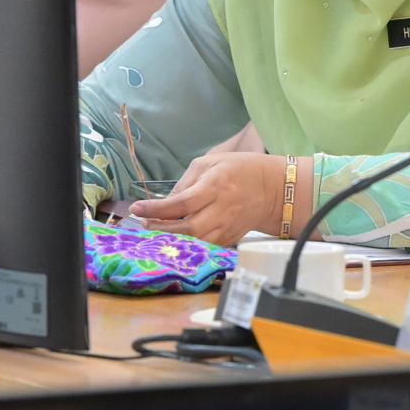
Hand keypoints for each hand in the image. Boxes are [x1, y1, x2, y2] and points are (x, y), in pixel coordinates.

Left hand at [129, 152, 294, 248]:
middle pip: (188, 228)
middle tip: (144, 225)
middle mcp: (222, 209)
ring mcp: (227, 227)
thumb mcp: (211, 162)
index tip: (136, 208)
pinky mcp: (230, 238)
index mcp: (216, 186)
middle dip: (161, 229)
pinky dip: (187, 246)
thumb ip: (186, 182)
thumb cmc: (239, 169)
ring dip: (171, 241)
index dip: (156, 208)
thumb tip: (165, 203)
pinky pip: (205, 247)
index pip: (182, 202)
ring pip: (196, 242)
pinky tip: (173, 240)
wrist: (272, 189)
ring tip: (155, 233)